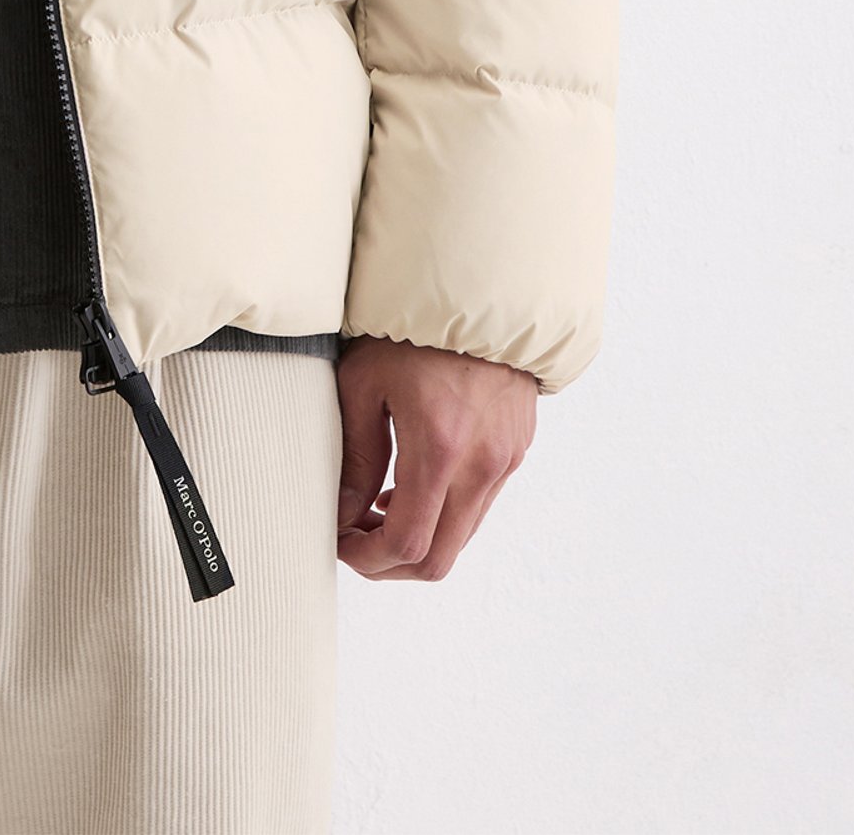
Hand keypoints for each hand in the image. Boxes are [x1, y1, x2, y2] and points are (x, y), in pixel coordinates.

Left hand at [335, 335, 536, 580]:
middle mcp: (482, 465)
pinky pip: (479, 505)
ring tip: (377, 506)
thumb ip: (355, 456)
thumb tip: (343, 515)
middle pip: (439, 559)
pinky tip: (413, 482)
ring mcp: (505, 461)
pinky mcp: (515, 451)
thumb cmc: (411, 327)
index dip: (367, 559)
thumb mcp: (364, 381)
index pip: (407, 544)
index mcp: (440, 448)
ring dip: (419, 538)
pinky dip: (444, 512)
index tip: (339, 540)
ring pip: (462, 536)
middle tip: (355, 539)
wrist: (478, 289)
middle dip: (391, 564)